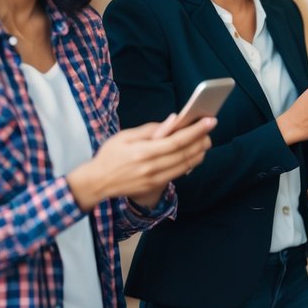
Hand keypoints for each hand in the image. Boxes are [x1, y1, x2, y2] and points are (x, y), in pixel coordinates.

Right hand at [66, 114, 213, 210]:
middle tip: (211, 129)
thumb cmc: (110, 155)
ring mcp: (154, 179)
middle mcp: (150, 167)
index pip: (176, 141)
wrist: (97, 182)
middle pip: (184, 153)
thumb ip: (150, 129)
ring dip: (200, 152)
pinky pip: (179, 174)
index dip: (196, 131)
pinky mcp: (155, 186)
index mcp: (142, 152)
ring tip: (206, 140)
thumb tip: (173, 120)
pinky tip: (195, 154)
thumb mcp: (124, 136)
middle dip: (202, 140)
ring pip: (185, 165)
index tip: (209, 121)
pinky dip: (190, 163)